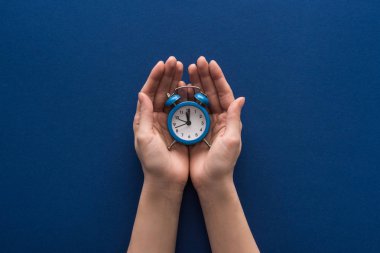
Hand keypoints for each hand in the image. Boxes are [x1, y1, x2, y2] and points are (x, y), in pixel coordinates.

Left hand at [133, 56, 188, 190]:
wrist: (167, 180)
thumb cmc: (152, 162)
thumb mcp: (144, 138)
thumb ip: (144, 116)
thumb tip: (142, 93)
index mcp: (145, 119)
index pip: (149, 93)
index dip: (154, 78)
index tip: (162, 64)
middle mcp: (157, 118)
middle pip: (162, 91)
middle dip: (168, 75)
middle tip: (175, 61)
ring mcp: (170, 122)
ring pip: (174, 97)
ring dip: (178, 82)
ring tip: (184, 68)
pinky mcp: (183, 128)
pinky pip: (186, 108)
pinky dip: (189, 96)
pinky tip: (192, 86)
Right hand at [187, 56, 244, 190]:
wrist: (209, 181)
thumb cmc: (222, 164)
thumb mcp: (232, 141)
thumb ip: (235, 119)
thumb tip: (241, 98)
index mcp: (228, 119)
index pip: (224, 94)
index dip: (218, 78)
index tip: (211, 63)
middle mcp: (217, 118)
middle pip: (211, 92)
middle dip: (204, 76)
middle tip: (197, 61)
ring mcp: (204, 122)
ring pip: (199, 98)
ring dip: (194, 83)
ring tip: (187, 69)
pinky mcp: (193, 129)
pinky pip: (189, 109)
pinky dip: (185, 97)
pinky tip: (179, 87)